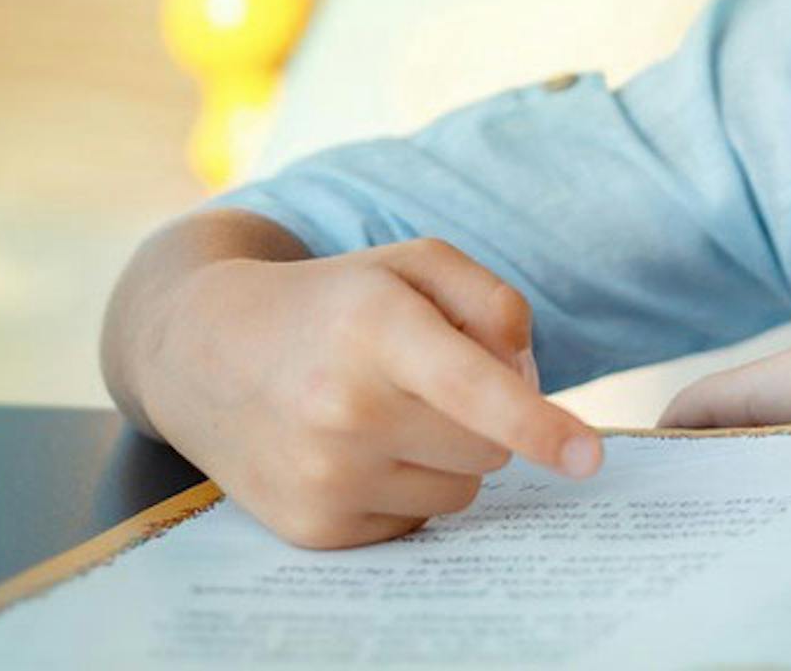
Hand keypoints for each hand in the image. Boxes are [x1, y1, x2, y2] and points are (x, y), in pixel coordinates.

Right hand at [139, 237, 602, 549]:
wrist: (203, 351)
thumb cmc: (331, 303)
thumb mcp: (410, 264)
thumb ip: (491, 299)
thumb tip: (530, 380)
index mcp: (375, 327)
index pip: (472, 389)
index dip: (538, 425)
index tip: (587, 456)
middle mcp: (344, 406)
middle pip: (488, 449)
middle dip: (482, 421)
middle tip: (426, 382)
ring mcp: (324, 475)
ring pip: (459, 493)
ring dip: (445, 460)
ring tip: (382, 414)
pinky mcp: (314, 527)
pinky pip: (415, 524)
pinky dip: (403, 491)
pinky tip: (353, 451)